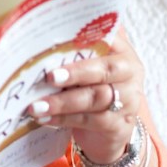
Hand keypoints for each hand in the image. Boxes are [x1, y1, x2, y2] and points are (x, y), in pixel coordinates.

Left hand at [28, 26, 142, 163]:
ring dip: (63, 102)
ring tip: (36, 106)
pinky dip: (65, 119)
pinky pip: (91, 121)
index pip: (106, 39)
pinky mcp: (119, 125)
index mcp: (122, 52)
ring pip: (96, 98)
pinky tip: (46, 118)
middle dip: (75, 73)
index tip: (58, 44)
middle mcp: (130, 74)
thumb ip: (72, 51)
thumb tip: (37, 35)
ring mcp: (128, 101)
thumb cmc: (91, 89)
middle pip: (105, 70)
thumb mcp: (85, 67)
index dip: (84, 40)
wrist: (107, 131)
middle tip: (49, 77)